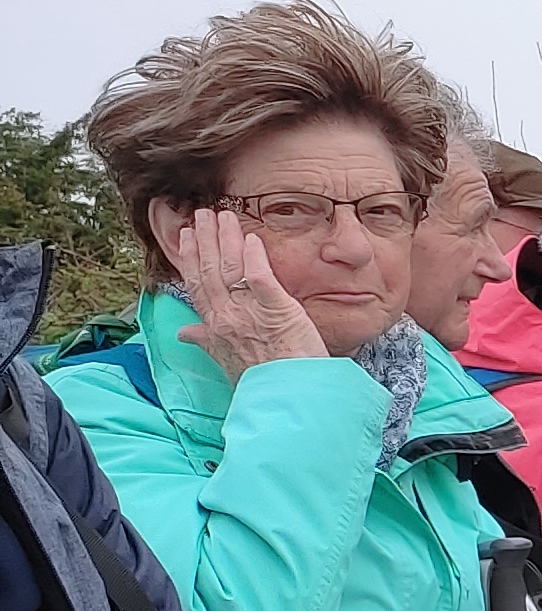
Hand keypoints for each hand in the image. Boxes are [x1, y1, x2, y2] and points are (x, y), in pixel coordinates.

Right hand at [161, 209, 329, 382]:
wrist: (288, 396)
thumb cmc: (261, 381)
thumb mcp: (225, 362)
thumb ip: (205, 341)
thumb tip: (183, 333)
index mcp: (214, 325)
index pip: (197, 284)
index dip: (190, 257)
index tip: (187, 236)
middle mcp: (226, 315)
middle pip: (210, 270)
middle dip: (205, 239)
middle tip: (202, 214)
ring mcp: (250, 311)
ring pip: (230, 268)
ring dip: (225, 239)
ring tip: (223, 216)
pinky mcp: (278, 309)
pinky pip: (261, 278)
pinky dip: (254, 258)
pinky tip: (252, 239)